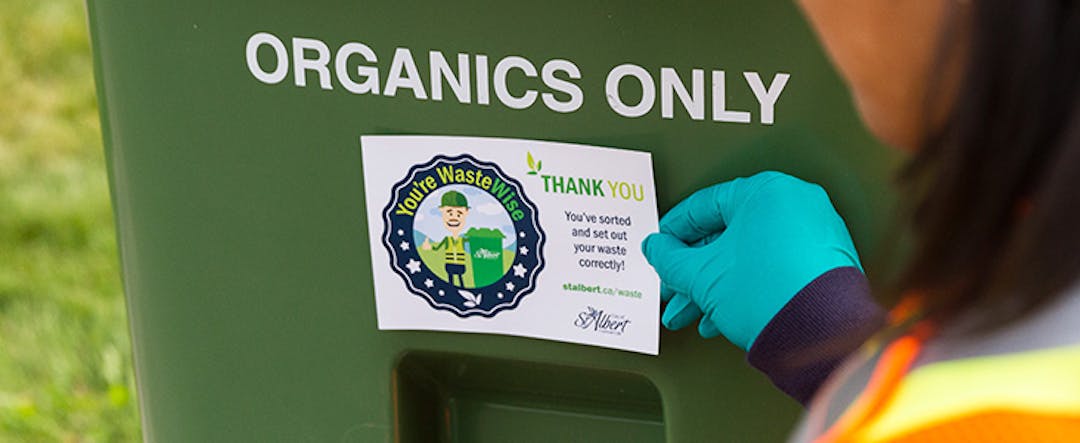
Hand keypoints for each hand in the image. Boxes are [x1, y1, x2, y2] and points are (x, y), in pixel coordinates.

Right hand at [642, 171, 861, 349]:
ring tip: (692, 312)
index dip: (673, 232)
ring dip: (713, 286)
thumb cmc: (769, 293)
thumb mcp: (702, 275)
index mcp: (766, 191)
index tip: (661, 248)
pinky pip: (772, 269)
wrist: (819, 335)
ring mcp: (813, 234)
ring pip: (747, 257)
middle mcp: (795, 205)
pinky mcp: (823, 264)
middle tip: (674, 287)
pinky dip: (744, 289)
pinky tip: (720, 315)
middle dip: (693, 271)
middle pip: (726, 236)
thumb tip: (657, 250)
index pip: (704, 205)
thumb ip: (670, 259)